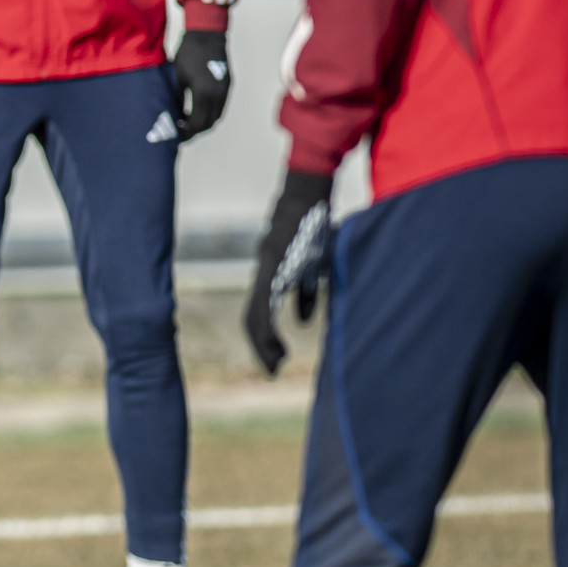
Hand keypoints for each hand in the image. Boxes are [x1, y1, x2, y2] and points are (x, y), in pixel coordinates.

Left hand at [172, 29, 229, 141]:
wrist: (207, 34)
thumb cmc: (188, 54)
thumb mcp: (177, 78)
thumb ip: (177, 99)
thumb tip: (173, 116)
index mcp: (202, 92)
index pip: (196, 123)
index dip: (186, 132)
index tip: (176, 135)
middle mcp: (217, 94)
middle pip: (209, 123)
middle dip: (195, 131)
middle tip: (181, 133)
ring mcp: (225, 90)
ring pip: (217, 117)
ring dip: (204, 124)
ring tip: (188, 124)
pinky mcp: (228, 85)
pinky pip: (221, 107)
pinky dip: (211, 114)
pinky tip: (197, 112)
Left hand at [244, 169, 333, 374]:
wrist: (307, 197)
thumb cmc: (314, 229)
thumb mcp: (315, 266)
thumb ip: (306, 293)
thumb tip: (302, 321)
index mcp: (271, 279)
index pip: (260, 315)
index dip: (264, 338)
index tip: (275, 359)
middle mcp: (263, 277)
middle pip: (252, 320)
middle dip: (260, 346)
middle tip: (272, 369)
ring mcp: (265, 271)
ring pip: (254, 315)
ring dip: (262, 341)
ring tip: (276, 362)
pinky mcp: (272, 266)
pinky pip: (264, 301)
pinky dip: (267, 324)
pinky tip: (275, 339)